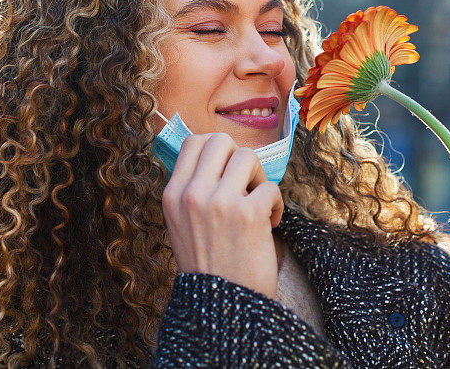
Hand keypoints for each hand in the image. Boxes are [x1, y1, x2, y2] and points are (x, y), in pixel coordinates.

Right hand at [161, 133, 283, 297]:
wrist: (223, 309)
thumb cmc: (208, 266)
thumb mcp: (182, 225)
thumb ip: (193, 191)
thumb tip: (219, 156)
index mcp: (173, 195)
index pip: (192, 142)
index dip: (216, 149)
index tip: (228, 167)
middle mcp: (192, 195)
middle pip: (221, 141)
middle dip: (239, 158)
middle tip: (246, 183)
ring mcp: (220, 202)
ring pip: (248, 157)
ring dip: (259, 178)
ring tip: (259, 203)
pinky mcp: (248, 214)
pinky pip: (271, 187)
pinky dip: (277, 205)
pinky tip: (270, 224)